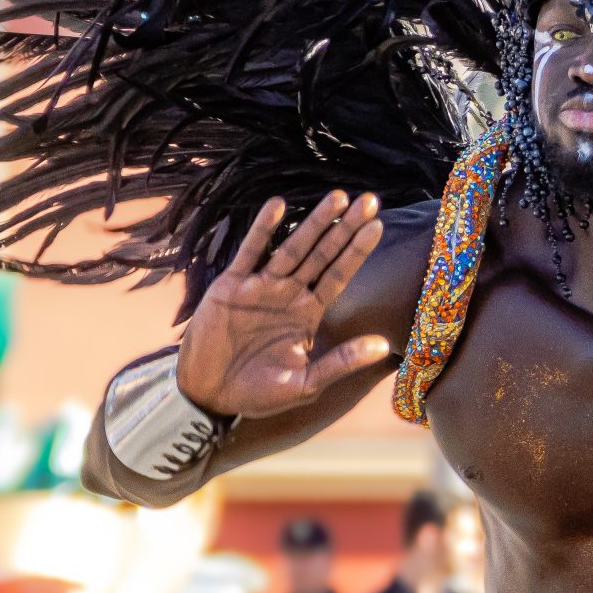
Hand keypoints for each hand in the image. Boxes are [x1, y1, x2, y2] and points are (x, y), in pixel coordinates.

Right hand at [177, 193, 389, 418]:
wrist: (209, 394)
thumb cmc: (258, 393)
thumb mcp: (305, 384)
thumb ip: (341, 362)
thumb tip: (383, 346)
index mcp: (308, 313)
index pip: (339, 275)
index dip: (357, 251)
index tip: (378, 226)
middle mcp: (289, 294)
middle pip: (323, 254)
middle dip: (345, 228)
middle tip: (369, 201)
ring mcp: (261, 286)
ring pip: (293, 247)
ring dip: (314, 223)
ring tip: (337, 198)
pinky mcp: (232, 285)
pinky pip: (250, 252)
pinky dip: (263, 230)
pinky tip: (278, 206)